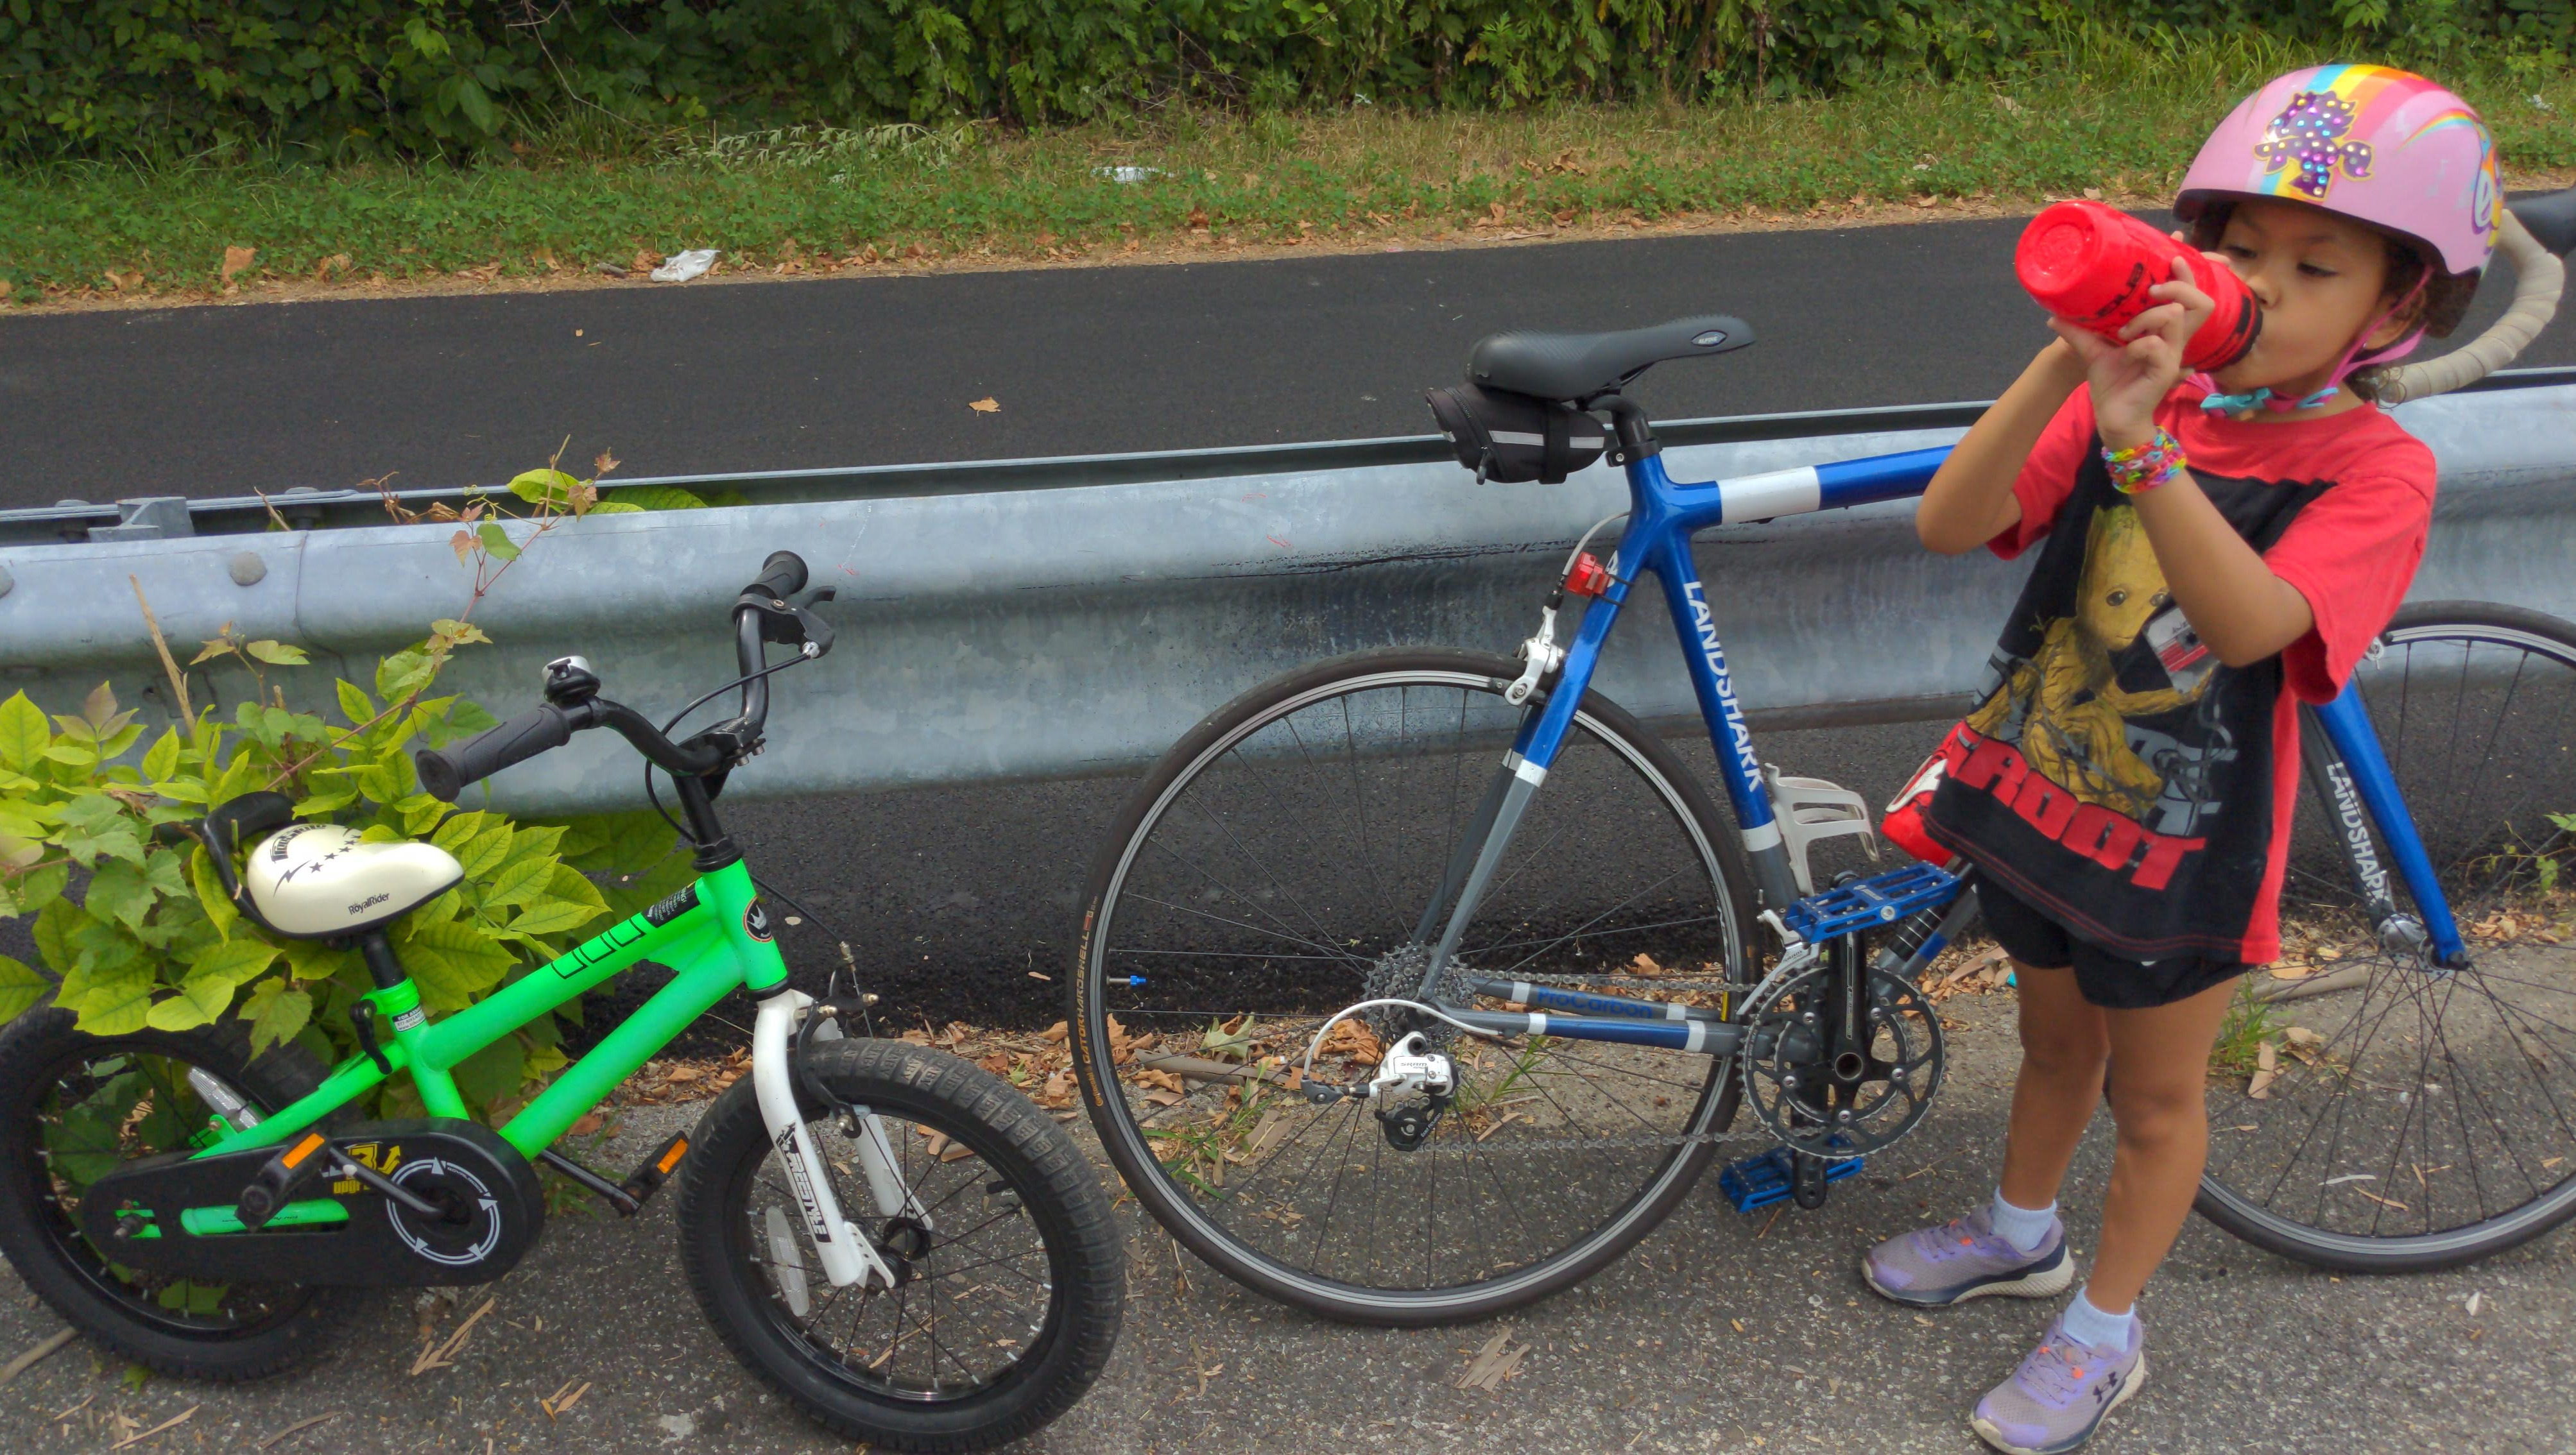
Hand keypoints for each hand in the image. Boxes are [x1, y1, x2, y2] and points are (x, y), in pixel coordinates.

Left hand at [2048, 252, 2215, 447]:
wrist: (2112, 417)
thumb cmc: (2111, 383)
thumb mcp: (2094, 350)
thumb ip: (2080, 330)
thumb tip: (2054, 314)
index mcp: (2164, 331)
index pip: (2189, 297)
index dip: (2188, 274)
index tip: (2175, 253)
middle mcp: (2174, 339)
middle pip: (2199, 302)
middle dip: (2176, 287)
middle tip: (2150, 291)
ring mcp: (2172, 355)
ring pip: (2174, 316)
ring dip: (2147, 317)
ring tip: (2124, 331)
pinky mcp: (2164, 371)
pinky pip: (2156, 345)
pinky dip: (2138, 344)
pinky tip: (2124, 351)